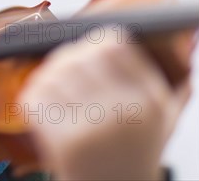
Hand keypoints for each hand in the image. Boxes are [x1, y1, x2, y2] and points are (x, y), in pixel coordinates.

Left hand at [19, 29, 191, 179]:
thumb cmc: (132, 157)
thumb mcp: (163, 120)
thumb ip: (163, 81)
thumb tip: (164, 43)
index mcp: (148, 100)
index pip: (114, 44)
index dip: (94, 43)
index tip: (87, 53)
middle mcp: (125, 110)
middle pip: (81, 56)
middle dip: (66, 59)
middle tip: (63, 73)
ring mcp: (95, 127)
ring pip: (54, 74)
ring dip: (48, 80)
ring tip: (54, 94)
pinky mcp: (67, 143)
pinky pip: (37, 99)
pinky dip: (34, 100)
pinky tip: (43, 112)